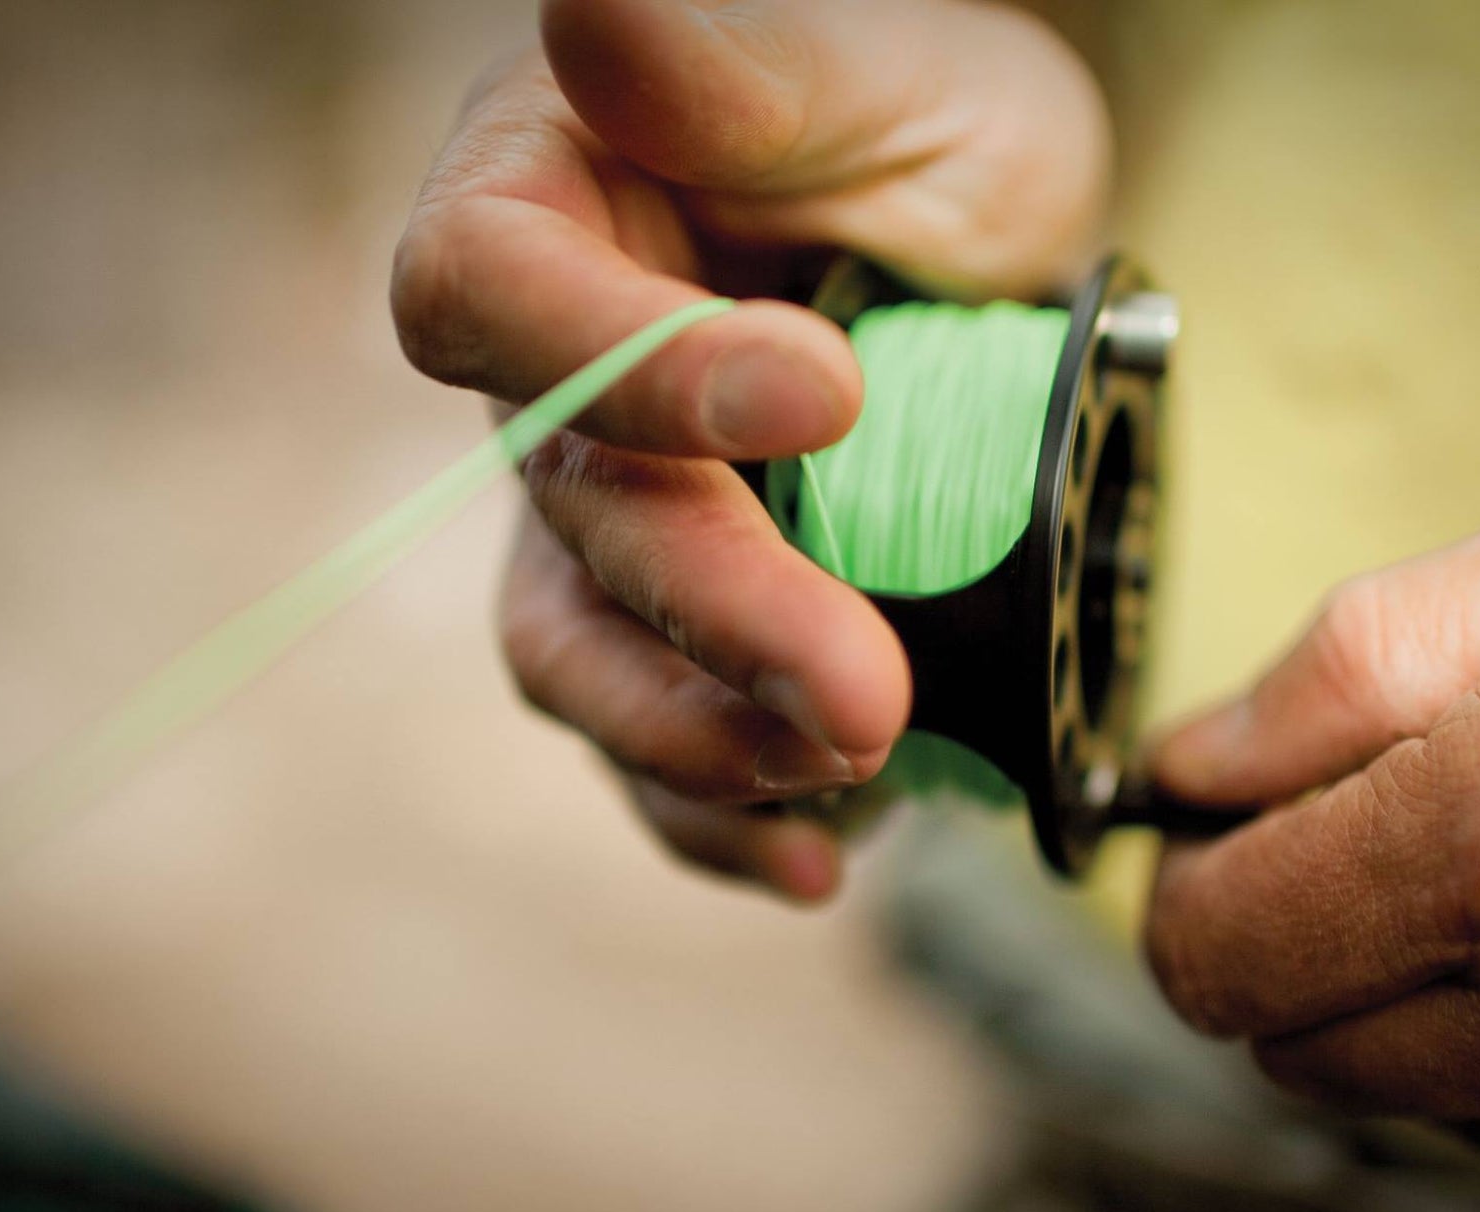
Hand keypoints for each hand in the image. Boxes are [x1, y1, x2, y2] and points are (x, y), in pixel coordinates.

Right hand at [393, 0, 1108, 898]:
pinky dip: (731, 817)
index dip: (622, 372)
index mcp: (544, 206)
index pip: (494, 295)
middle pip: (570, 521)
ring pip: (585, 660)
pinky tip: (829, 858)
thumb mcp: (876, 65)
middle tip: (866, 695)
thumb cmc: (919, 119)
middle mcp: (547, 382)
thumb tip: (590, 11)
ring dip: (706, 743)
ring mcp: (604, 522)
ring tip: (851, 781)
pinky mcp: (683, 629)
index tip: (815, 389)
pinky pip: (662, 749)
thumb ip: (741, 64)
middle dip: (716, 616)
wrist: (985, 247)